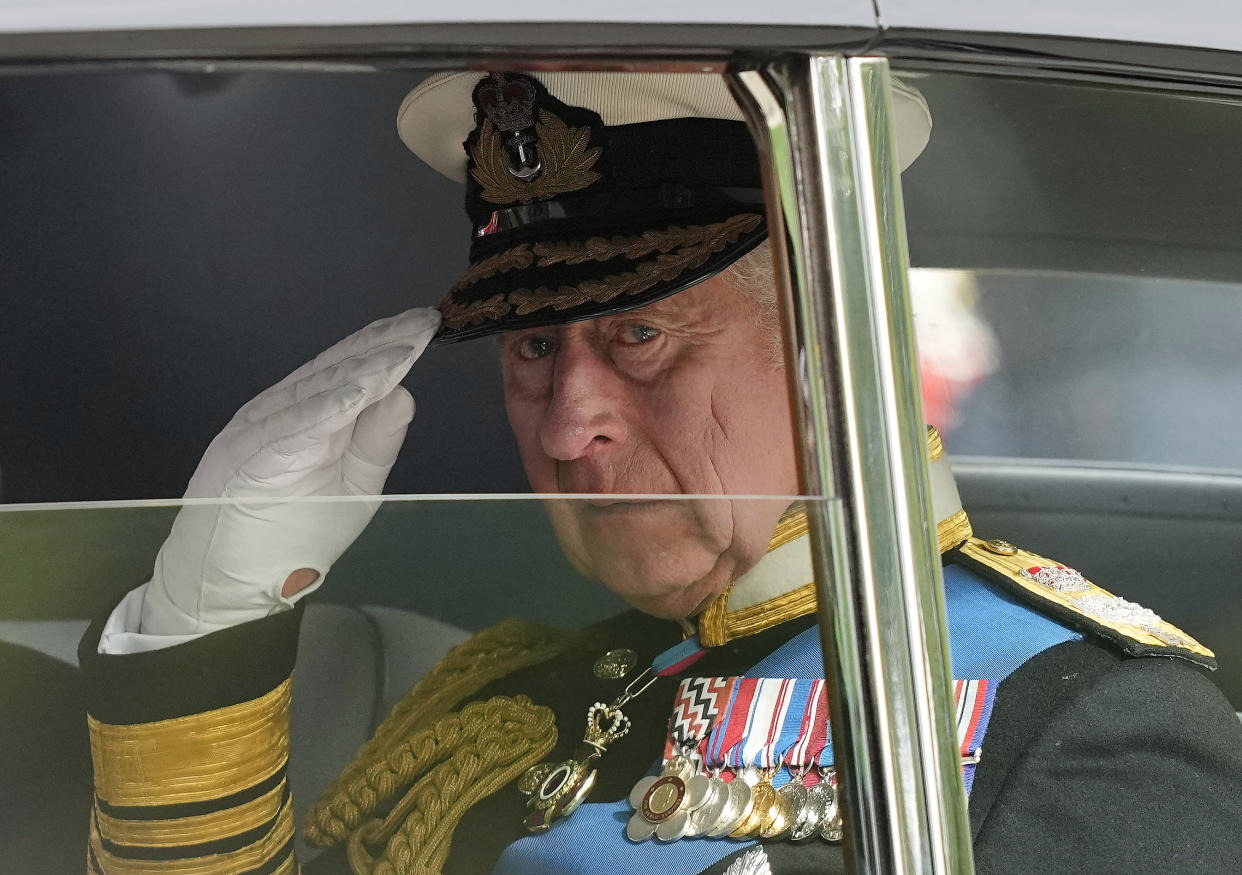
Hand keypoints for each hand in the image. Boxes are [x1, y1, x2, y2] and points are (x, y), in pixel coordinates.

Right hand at [140, 307, 440, 635]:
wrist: (230, 580)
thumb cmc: (292, 533)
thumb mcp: (353, 487)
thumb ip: (376, 443)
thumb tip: (405, 393)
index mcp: (307, 415)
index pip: (350, 371)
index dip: (386, 346)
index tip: (424, 325)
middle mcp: (282, 412)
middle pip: (336, 369)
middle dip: (381, 344)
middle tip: (421, 321)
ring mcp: (260, 430)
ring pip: (316, 391)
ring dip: (360, 369)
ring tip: (401, 349)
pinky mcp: (246, 456)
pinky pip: (291, 427)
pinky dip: (324, 408)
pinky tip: (357, 392)